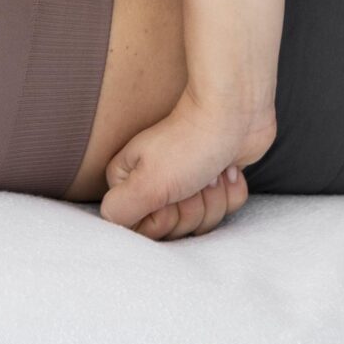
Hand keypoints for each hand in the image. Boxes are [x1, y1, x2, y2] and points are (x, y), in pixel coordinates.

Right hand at [98, 89, 277, 240]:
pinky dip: (232, 191)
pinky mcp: (216, 181)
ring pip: (204, 223)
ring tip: (210, 171)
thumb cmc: (188, 143)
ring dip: (215, 198)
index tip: (171, 193)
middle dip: (194, 208)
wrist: (233, 111)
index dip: (165, 219)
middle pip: (178, 230)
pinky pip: (227, 209)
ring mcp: (186, 184)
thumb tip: (110, 220)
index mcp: (130, 184)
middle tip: (193, 178)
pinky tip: (226, 169)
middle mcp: (154, 185)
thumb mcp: (147, 183)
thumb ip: (119, 210)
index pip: (145, 232)